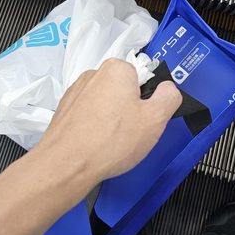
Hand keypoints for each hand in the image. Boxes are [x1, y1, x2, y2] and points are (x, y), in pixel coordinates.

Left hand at [34, 58, 181, 185]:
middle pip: (123, 90)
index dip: (147, 101)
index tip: (144, 119)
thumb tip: (168, 89)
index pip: (143, 78)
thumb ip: (169, 97)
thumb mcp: (156, 119)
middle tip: (131, 134)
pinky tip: (96, 145)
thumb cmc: (111, 141)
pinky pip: (89, 116)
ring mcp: (76, 92)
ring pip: (106, 104)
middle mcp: (94, 74)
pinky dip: (94, 128)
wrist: (66, 165)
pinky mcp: (65, 110)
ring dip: (111, 120)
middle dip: (129, 110)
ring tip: (111, 143)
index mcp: (117, 69)